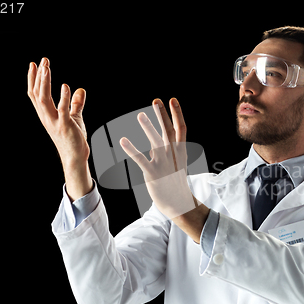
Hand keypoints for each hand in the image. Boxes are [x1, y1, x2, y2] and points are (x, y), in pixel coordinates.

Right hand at [28, 58, 91, 199]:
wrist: (75, 157)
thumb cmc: (74, 138)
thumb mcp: (75, 117)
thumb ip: (76, 104)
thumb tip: (80, 89)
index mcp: (46, 114)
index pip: (35, 93)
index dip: (33, 79)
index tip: (34, 63)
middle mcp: (46, 117)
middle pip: (38, 93)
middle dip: (39, 76)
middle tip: (43, 60)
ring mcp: (54, 121)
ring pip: (45, 99)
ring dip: (45, 83)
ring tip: (47, 68)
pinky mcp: (65, 126)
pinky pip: (62, 109)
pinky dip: (63, 97)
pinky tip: (66, 86)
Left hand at [120, 98, 196, 218]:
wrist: (178, 203)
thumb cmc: (175, 181)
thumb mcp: (175, 163)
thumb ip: (166, 150)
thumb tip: (154, 141)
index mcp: (180, 151)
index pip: (180, 128)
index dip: (177, 114)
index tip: (172, 100)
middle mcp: (173, 155)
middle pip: (168, 131)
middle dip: (162, 115)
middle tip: (156, 101)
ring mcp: (164, 164)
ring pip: (156, 142)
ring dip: (148, 128)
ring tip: (139, 115)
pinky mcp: (153, 174)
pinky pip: (141, 160)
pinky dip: (131, 150)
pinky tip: (123, 140)